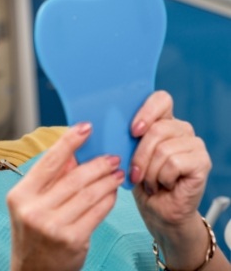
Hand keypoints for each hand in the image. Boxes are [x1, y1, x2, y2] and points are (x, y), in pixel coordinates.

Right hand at [7, 123, 124, 270]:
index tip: (86, 127)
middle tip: (112, 157)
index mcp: (20, 195)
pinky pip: (97, 212)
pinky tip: (113, 193)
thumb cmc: (34, 234)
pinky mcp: (72, 240)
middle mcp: (33, 210)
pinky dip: (108, 199)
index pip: (48, 162)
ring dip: (107, 180)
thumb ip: (50, 180)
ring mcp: (53, 226)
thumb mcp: (32, 204)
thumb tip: (74, 154)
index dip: (69, 142)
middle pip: (74, 178)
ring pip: (89, 194)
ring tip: (117, 173)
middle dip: (97, 164)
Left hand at [129, 90, 210, 226]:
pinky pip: (174, 163)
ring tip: (150, 182)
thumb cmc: (141, 181)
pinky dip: (163, 178)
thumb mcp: (128, 154)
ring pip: (164, 149)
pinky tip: (165, 185)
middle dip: (140, 155)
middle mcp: (181, 129)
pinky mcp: (202, 162)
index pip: (161, 99)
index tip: (133, 131)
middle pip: (157, 129)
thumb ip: (125, 136)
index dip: (146, 111)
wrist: (157, 210)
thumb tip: (108, 125)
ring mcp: (194, 144)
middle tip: (135, 173)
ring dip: (150, 171)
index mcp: (163, 120)